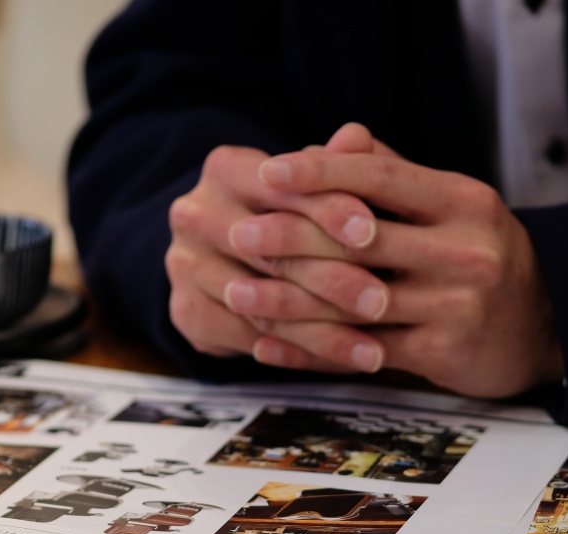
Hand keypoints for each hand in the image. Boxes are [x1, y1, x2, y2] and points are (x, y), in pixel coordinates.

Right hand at [164, 138, 381, 369]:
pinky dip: (298, 354)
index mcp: (225, 169)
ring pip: (262, 303)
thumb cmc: (286, 211)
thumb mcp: (312, 185)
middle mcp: (194, 213)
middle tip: (383, 301)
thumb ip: (335, 166)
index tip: (373, 232)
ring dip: (322, 331)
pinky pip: (248, 338)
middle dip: (332, 277)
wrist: (225, 254)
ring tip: (374, 349)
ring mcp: (184, 264)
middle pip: (270, 249)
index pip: (280, 188)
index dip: (328, 208)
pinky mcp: (185, 311)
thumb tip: (357, 137)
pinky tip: (340, 363)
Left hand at [234, 125, 564, 398]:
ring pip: (352, 302)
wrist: (549, 326)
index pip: (380, 177)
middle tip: (237, 232)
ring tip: (238, 292)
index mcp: (461, 202)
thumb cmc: (486, 256)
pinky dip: (309, 349)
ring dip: (287, 299)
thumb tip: (336, 139)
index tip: (269, 171)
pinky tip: (269, 343)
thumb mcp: (454, 206)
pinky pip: (361, 351)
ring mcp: (454, 304)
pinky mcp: (443, 353)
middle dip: (289, 236)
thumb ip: (396, 175)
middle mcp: (462, 250)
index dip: (320, 172)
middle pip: (359, 240)